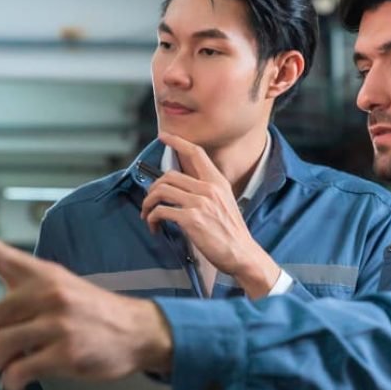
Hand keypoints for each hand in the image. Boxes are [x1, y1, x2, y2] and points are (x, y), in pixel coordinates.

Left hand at [0, 213, 172, 389]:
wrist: (139, 330)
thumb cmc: (98, 313)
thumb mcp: (65, 288)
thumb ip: (29, 295)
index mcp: (44, 274)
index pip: (0, 253)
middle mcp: (48, 294)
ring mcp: (57, 323)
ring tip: (12, 364)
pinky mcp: (64, 352)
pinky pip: (17, 371)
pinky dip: (13, 380)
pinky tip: (23, 377)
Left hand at [141, 132, 280, 298]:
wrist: (242, 253)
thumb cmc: (231, 232)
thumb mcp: (225, 202)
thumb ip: (206, 191)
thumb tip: (183, 187)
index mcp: (217, 182)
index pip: (196, 153)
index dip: (177, 141)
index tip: (164, 136)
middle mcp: (208, 188)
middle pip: (169, 175)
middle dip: (153, 188)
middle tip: (150, 201)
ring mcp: (199, 203)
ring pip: (160, 191)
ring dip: (148, 203)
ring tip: (148, 215)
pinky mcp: (191, 219)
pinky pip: (161, 211)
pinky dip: (152, 218)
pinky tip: (155, 227)